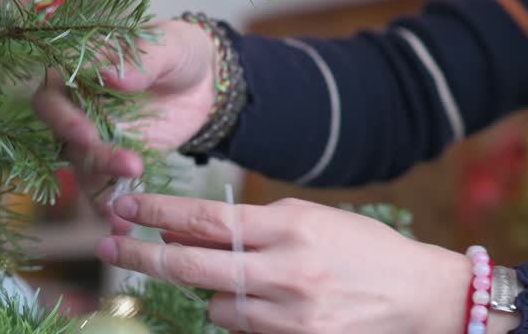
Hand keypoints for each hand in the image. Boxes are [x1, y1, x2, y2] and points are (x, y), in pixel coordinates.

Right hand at [32, 19, 218, 230]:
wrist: (207, 82)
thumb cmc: (179, 52)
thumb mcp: (168, 47)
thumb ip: (140, 58)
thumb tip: (111, 75)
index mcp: (78, 76)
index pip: (50, 99)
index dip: (62, 119)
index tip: (88, 133)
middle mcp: (78, 111)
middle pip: (66, 143)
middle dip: (93, 158)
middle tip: (129, 164)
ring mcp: (96, 141)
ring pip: (85, 171)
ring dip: (105, 186)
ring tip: (134, 198)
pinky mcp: (116, 163)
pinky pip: (105, 191)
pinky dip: (112, 210)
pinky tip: (126, 227)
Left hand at [97, 193, 472, 333]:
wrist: (420, 296)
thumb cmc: (367, 250)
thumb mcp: (316, 220)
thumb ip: (259, 226)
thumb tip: (193, 229)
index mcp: (293, 225)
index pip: (208, 219)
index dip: (159, 213)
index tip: (124, 207)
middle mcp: (287, 269)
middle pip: (193, 264)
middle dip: (142, 254)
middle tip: (107, 246)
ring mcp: (290, 312)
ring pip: (215, 304)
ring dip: (214, 292)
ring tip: (245, 281)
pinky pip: (244, 329)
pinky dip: (243, 316)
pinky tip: (266, 304)